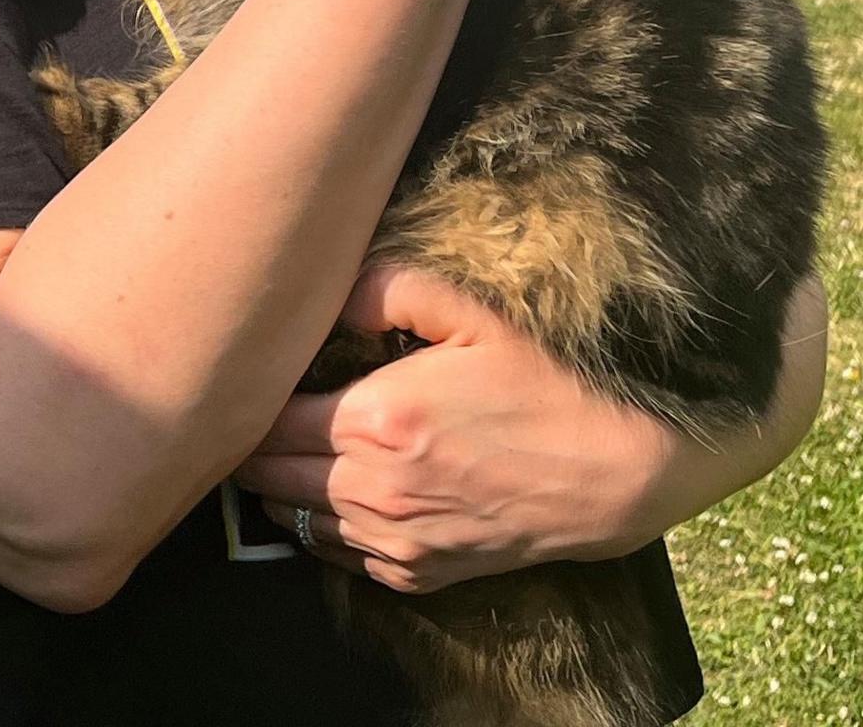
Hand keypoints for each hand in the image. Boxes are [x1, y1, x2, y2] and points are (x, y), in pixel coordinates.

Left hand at [233, 263, 705, 595]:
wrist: (614, 470)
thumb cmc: (545, 380)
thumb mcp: (469, 312)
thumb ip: (381, 290)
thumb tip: (316, 289)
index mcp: (372, 419)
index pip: (264, 419)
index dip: (247, 396)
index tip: (247, 374)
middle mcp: (370, 489)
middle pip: (265, 474)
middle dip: (249, 444)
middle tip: (249, 411)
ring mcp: (392, 540)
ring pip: (294, 518)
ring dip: (279, 486)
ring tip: (282, 450)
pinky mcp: (417, 572)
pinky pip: (338, 555)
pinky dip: (323, 526)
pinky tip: (332, 493)